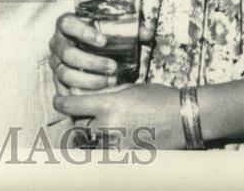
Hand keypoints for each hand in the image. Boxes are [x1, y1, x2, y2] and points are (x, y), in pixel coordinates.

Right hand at [49, 13, 155, 91]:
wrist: (90, 55)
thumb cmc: (103, 41)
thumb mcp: (114, 32)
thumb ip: (131, 30)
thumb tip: (147, 33)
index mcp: (66, 26)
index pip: (67, 23)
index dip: (83, 32)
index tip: (104, 41)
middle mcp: (57, 44)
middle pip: (67, 53)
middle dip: (91, 62)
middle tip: (113, 67)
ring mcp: (56, 64)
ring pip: (65, 73)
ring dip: (89, 80)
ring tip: (111, 82)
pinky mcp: (58, 82)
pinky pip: (64, 91)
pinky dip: (81, 94)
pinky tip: (99, 94)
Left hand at [53, 83, 184, 149]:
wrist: (184, 117)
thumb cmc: (157, 97)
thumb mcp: (127, 88)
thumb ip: (103, 94)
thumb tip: (82, 95)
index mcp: (107, 105)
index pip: (70, 106)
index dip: (60, 103)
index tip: (59, 102)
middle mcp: (109, 126)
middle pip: (80, 127)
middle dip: (81, 121)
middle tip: (87, 115)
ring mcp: (118, 144)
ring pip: (93, 142)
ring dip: (94, 135)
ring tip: (106, 126)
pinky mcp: (128, 156)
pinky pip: (108, 152)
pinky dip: (108, 145)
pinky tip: (117, 137)